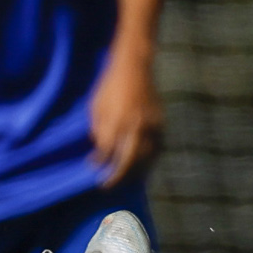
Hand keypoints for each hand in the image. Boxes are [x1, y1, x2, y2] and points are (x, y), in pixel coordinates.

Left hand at [89, 55, 164, 186]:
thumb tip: (101, 151)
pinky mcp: (161, 122)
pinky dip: (149, 159)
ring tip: (125, 180)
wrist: (134, 66)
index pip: (108, 150)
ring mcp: (150, 123)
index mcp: (116, 119)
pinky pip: (156, 147)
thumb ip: (99, 129)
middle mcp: (135, 124)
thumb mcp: (96, 105)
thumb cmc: (110, 85)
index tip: (92, 167)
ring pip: (145, 156)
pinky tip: (141, 165)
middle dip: (117, 176)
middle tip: (107, 186)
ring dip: (134, 171)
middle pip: (128, 159)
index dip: (99, 161)